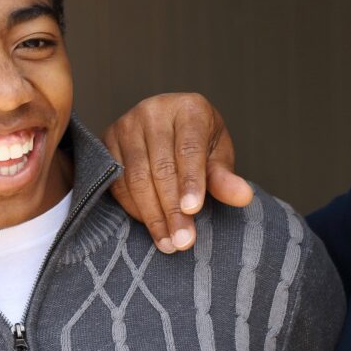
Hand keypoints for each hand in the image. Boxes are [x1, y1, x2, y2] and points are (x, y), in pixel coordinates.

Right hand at [103, 93, 252, 252]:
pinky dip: (133, 208)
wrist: (169, 127)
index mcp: (189, 108)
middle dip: (172, 208)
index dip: (191, 182)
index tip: (193, 211)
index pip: (189, 149)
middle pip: (161, 167)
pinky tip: (150, 226)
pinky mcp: (107, 141)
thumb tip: (243, 196)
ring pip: (136, 177)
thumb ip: (224, 177)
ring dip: (152, 215)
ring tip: (168, 242)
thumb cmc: (199, 143)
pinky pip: (117, 182)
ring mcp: (127, 124)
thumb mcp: (217, 155)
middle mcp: (154, 111)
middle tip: (183, 240)